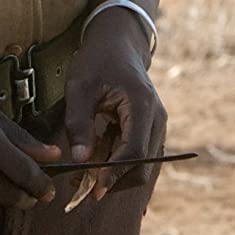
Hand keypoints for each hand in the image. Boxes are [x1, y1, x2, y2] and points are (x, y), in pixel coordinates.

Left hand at [64, 12, 167, 200]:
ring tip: (81, 180)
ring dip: (113, 175)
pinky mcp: (148, 129)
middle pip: (142, 166)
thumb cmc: (97, 60)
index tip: (92, 188)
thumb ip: (79, 122)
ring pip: (141, 165)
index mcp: (142, 105)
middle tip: (82, 191)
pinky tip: (92, 168)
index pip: (134, 151)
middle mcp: (156, 119)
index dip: (114, 173)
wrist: (117, 44)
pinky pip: (137, 156)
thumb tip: (80, 160)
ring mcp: (155, 126)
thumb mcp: (79, 86)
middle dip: (113, 180)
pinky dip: (116, 165)